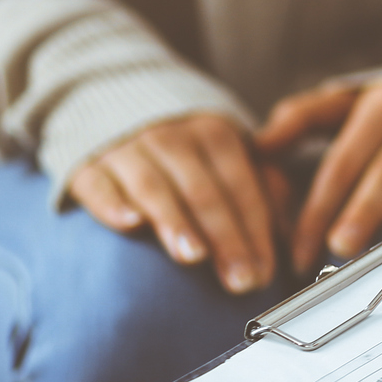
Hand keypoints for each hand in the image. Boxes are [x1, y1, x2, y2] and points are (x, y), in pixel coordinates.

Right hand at [67, 113, 277, 293]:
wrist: (111, 99)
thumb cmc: (185, 145)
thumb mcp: (228, 154)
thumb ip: (262, 190)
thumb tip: (293, 240)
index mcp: (216, 135)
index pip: (241, 186)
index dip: (255, 230)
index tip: (265, 273)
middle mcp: (173, 138)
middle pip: (204, 192)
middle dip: (226, 238)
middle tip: (241, 281)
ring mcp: (128, 149)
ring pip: (155, 187)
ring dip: (176, 221)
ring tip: (194, 257)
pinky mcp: (87, 164)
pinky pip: (98, 184)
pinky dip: (113, 203)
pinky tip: (129, 225)